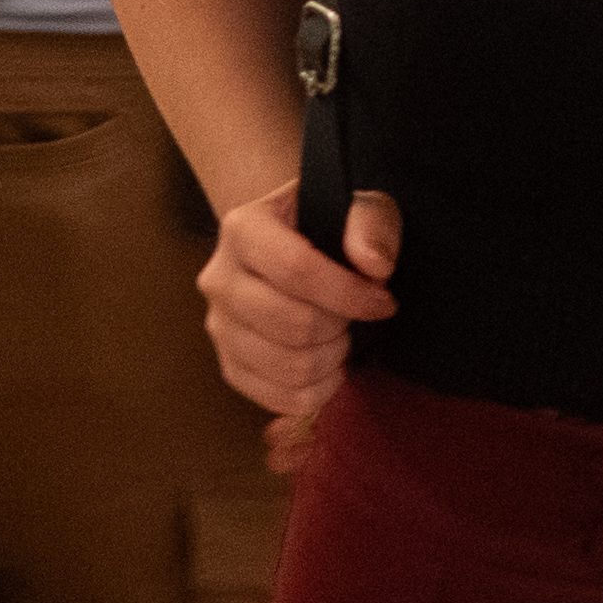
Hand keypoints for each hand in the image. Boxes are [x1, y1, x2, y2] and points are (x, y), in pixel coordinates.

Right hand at [201, 184, 396, 422]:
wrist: (289, 245)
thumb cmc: (326, 224)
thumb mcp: (357, 204)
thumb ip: (371, 223)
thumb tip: (375, 266)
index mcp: (242, 229)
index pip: (296, 269)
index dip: (349, 294)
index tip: (383, 302)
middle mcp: (219, 279)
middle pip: (292, 324)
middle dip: (341, 326)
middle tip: (354, 316)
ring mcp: (219, 327)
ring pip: (289, 367)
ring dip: (332, 359)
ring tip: (340, 336)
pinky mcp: (230, 367)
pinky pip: (282, 398)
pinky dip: (319, 389)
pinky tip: (329, 362)